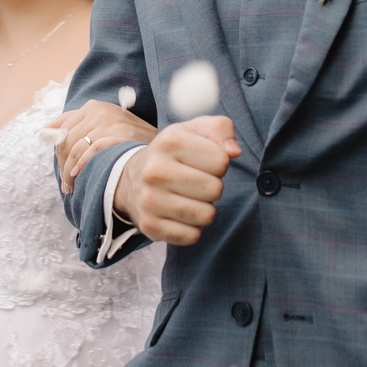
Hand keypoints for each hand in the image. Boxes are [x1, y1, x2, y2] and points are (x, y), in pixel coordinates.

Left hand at [54, 101, 157, 192]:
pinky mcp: (115, 136)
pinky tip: (80, 176)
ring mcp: (108, 123)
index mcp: (94, 106)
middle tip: (66, 183)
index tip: (62, 167)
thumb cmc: (129, 139)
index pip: (63, 130)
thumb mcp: (105, 124)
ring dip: (68, 171)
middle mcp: (99, 112)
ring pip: (75, 149)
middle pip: (66, 140)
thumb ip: (75, 123)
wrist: (160, 148)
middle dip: (62, 164)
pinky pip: (88, 153)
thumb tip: (46, 129)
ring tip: (71, 186)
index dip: (59, 152)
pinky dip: (81, 166)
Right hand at [114, 116, 239, 245]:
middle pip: (215, 190)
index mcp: (170, 142)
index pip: (222, 162)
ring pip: (206, 215)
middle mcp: (155, 170)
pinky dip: (192, 228)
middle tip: (196, 181)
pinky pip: (192, 236)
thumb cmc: (174, 153)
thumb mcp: (196, 130)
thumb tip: (234, 152)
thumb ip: (221, 129)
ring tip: (188, 197)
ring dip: (204, 208)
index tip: (203, 162)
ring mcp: (149, 200)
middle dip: (212, 186)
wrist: (132, 178)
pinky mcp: (149, 226)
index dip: (219, 163)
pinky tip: (180, 214)